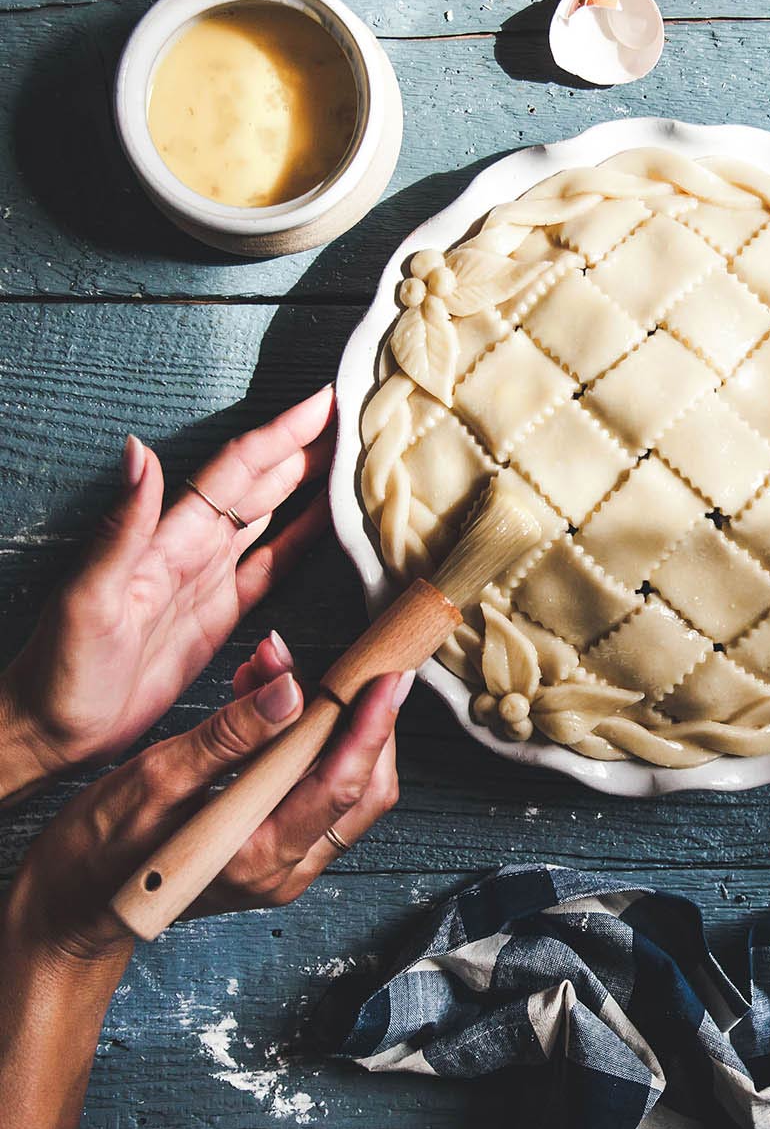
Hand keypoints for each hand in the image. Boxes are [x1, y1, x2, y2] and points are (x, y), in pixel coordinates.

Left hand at [0, 386, 335, 799]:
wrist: (55, 727)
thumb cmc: (62, 668)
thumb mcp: (88, 597)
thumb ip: (123, 525)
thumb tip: (137, 448)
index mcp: (169, 538)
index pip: (237, 470)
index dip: (282, 434)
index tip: (324, 402)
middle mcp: (193, 547)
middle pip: (262, 482)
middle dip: (307, 447)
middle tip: (356, 419)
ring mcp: (208, 579)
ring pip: (270, 515)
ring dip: (309, 484)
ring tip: (352, 459)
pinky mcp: (220, 615)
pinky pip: (271, 567)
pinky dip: (302, 541)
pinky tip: (328, 525)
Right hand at [3, 634, 405, 968]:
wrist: (72, 906)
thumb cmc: (100, 850)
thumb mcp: (155, 781)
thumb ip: (228, 737)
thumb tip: (290, 690)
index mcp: (257, 855)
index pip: (340, 786)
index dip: (372, 727)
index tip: (389, 676)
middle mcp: (285, 870)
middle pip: (364, 792)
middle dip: (364, 721)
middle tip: (345, 664)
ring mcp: (284, 867)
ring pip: (346, 792)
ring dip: (334, 728)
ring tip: (286, 671)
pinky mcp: (276, 854)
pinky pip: (316, 796)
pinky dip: (309, 746)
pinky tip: (274, 704)